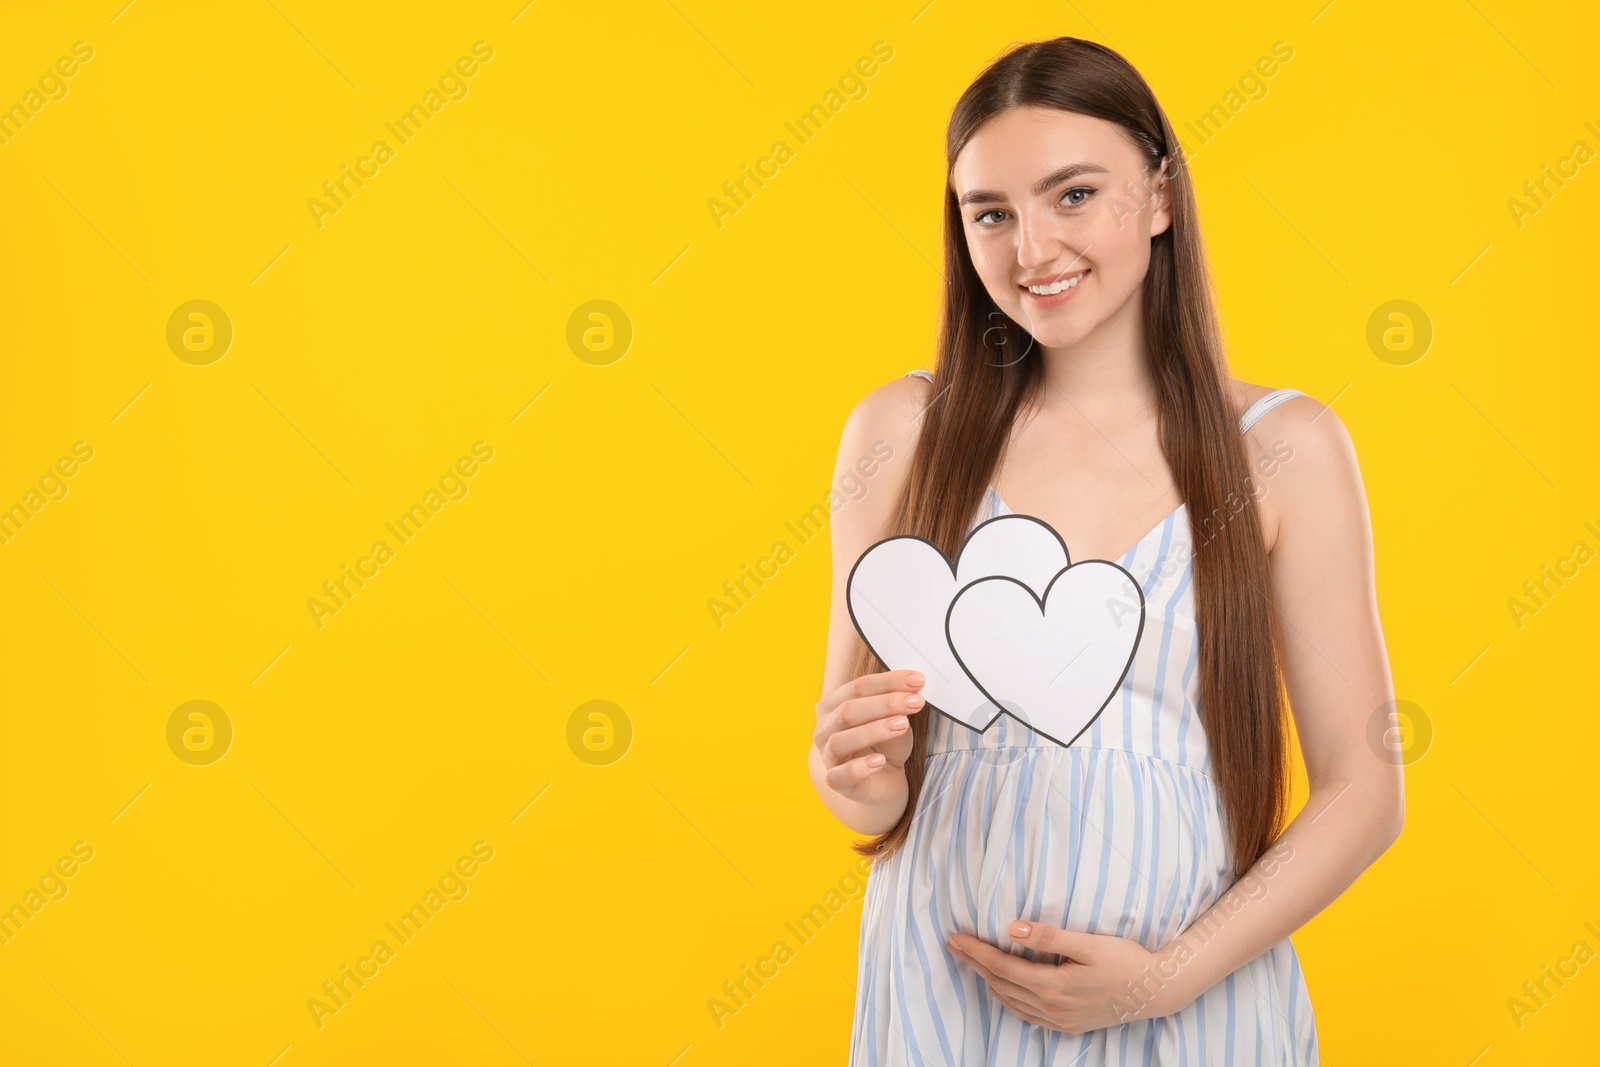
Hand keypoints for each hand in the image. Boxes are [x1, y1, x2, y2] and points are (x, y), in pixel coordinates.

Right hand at [812, 669, 925, 805]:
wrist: (884, 780)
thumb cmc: (885, 744)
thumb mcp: (895, 720)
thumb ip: (898, 707)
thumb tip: (913, 690)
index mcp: (833, 705)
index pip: (858, 687)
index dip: (888, 682)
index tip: (918, 680)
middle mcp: (824, 728)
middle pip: (848, 710)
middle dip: (885, 703)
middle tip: (916, 702)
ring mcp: (827, 756)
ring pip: (841, 740)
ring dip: (874, 730)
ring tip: (902, 725)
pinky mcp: (835, 781)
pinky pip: (840, 775)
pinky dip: (859, 768)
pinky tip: (880, 761)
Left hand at [946, 920, 1196, 1033]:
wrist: (1155, 991)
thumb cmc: (1125, 960)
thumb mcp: (1088, 943)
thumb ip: (1048, 936)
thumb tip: (1012, 928)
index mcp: (1052, 985)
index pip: (1001, 966)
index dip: (975, 952)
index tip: (955, 938)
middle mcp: (1051, 1006)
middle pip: (1000, 983)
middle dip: (974, 963)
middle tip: (953, 945)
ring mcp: (1059, 1019)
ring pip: (1011, 1001)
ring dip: (988, 981)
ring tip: (971, 962)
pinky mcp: (1068, 1025)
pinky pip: (1027, 1015)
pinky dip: (1008, 1001)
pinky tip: (1003, 990)